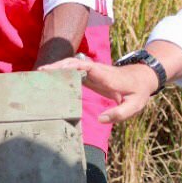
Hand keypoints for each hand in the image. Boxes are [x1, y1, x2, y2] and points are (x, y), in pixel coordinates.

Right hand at [39, 54, 157, 123]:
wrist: (141, 77)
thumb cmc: (138, 92)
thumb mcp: (135, 105)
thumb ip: (120, 113)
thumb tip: (100, 119)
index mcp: (107, 76)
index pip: (87, 67)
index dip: (71, 66)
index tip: (57, 70)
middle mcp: (97, 70)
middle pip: (74, 63)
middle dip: (58, 66)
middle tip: (40, 73)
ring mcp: (92, 71)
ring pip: (71, 65)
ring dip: (56, 68)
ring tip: (39, 75)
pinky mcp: (89, 75)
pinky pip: (73, 71)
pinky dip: (61, 72)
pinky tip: (49, 79)